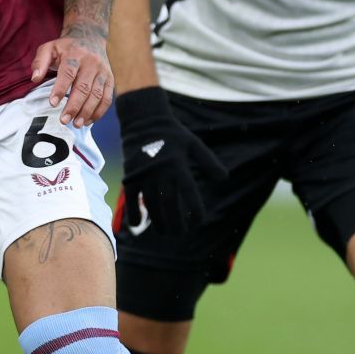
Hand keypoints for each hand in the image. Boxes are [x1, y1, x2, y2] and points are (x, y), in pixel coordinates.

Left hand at [31, 33, 112, 125]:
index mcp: (75, 54)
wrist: (91, 37)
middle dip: (74, 106)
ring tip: (76, 124)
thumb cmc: (66, 47)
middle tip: (64, 120)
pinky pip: (107, 98)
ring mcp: (103, 72)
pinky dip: (99, 111)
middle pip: (84, 87)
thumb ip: (40, 62)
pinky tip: (88, 121)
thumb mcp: (50, 48)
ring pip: (97, 95)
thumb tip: (34, 78)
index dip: (61, 89)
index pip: (68, 72)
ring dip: (87, 111)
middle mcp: (92, 62)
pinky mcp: (110, 79)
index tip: (53, 104)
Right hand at [115, 86, 224, 235]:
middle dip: (176, 223)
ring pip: (151, 205)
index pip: (189, 193)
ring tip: (165, 233)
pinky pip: (131, 198)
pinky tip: (139, 224)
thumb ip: (209, 162)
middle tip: (180, 233)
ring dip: (157, 222)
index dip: (195, 210)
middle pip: (170, 204)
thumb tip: (224, 178)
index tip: (198, 221)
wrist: (143, 120)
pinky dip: (134, 212)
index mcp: (178, 164)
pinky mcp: (130, 175)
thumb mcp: (194, 144)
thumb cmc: (172, 134)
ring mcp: (144, 174)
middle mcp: (161, 171)